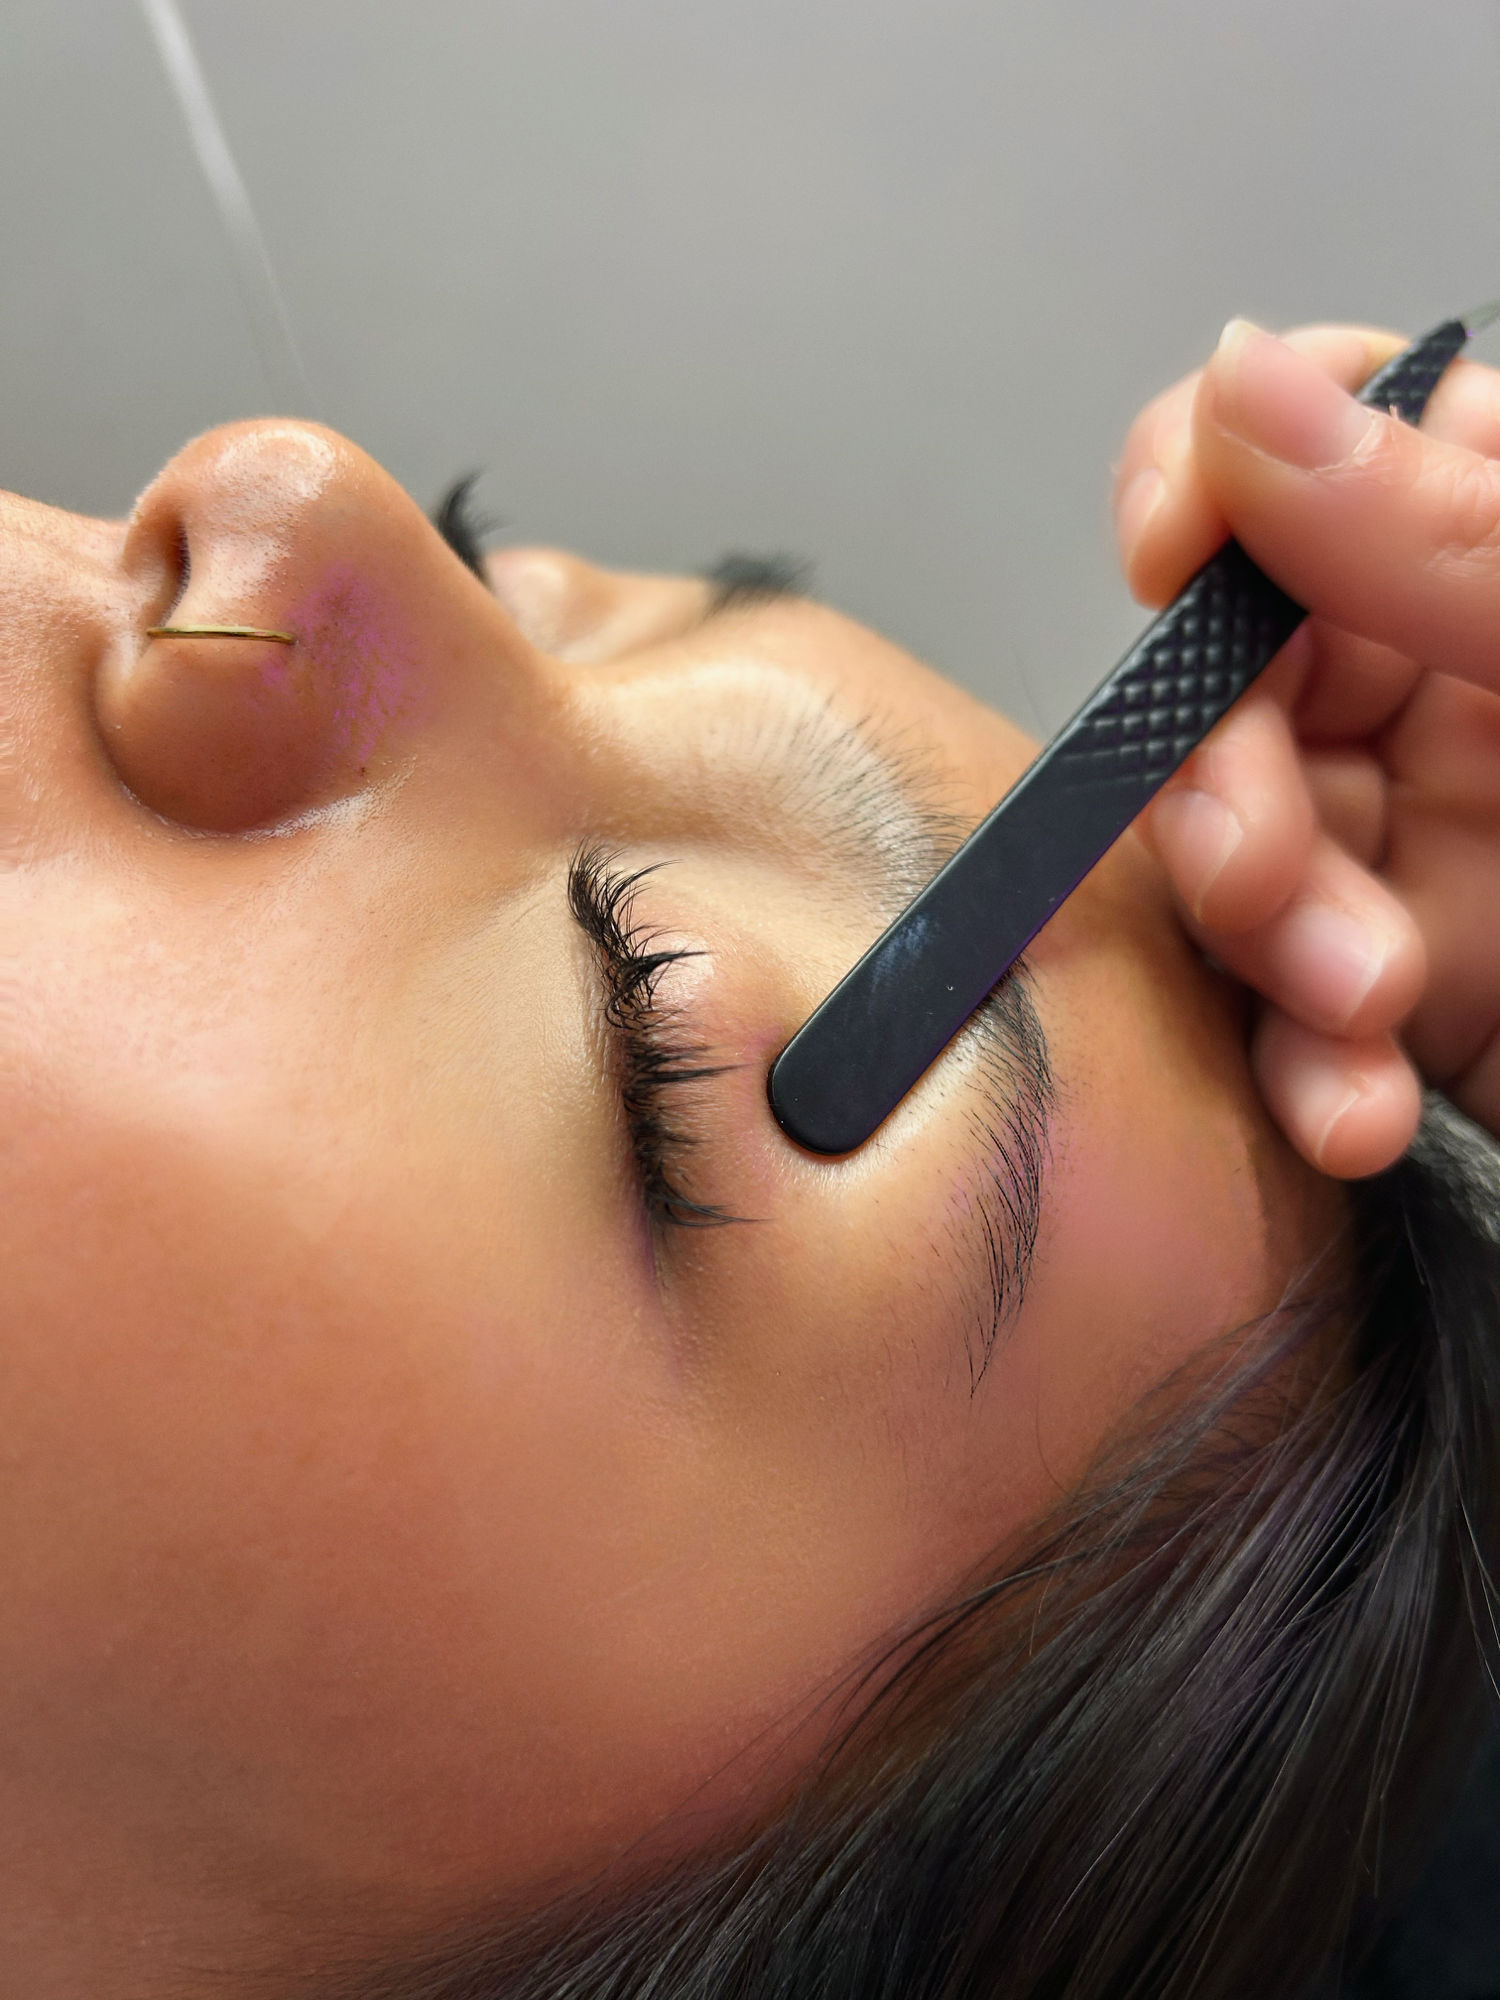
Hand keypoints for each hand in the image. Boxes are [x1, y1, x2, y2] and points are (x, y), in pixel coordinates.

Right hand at [1112, 318, 1499, 1174]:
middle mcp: (1452, 678)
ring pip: (1235, 854)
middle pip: (1230, 677)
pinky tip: (1356, 1112)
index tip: (1172, 560)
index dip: (1203, 481)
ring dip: (1266, 939)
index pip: (1308, 446)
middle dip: (1222, 779)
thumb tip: (1239, 394)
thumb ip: (1457, 543)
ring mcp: (1432, 844)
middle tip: (1264, 876)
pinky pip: (1292, 1016)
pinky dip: (1304, 1070)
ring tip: (1360, 1008)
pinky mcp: (1425, 1002)